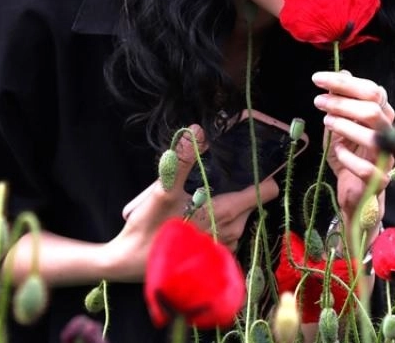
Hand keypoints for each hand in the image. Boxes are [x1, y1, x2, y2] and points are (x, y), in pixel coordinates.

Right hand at [112, 124, 279, 281]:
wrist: (129, 263)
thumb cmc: (148, 228)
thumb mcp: (162, 191)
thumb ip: (182, 160)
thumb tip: (197, 131)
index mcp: (226, 213)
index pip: (265, 191)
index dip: (262, 177)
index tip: (252, 166)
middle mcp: (232, 232)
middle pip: (251, 202)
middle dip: (238, 190)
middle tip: (214, 181)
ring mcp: (224, 246)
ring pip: (240, 217)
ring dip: (228, 207)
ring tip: (202, 199)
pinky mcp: (214, 257)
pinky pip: (228, 233)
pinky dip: (220, 223)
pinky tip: (198, 218)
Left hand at [312, 70, 393, 224]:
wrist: (354, 192)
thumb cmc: (348, 155)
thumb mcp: (339, 124)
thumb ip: (341, 100)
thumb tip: (342, 72)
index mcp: (382, 116)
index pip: (371, 91)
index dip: (344, 83)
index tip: (318, 79)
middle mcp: (388, 134)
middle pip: (373, 110)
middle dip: (342, 102)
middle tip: (319, 102)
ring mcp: (386, 157)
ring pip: (373, 136)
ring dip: (344, 126)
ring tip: (326, 123)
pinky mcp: (379, 180)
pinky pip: (366, 168)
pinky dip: (348, 157)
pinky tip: (337, 151)